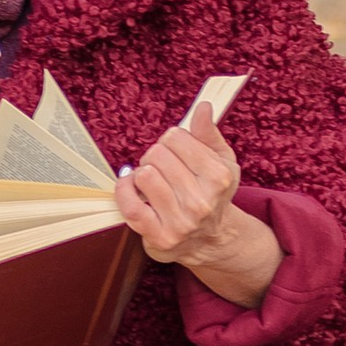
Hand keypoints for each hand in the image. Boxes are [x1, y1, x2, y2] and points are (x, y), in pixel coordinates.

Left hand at [115, 110, 282, 307]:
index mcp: (219, 177)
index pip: (176, 137)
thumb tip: (202, 107)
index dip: (171, 139)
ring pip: (144, 175)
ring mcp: (180, 222)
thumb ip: (209, 133)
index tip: (175, 150)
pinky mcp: (159, 236)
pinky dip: (124, 190)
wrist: (209, 239)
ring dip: (143, 173)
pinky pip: (130, 205)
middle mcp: (201, 202)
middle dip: (156, 155)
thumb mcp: (220, 161)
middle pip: (157, 154)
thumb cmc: (212, 193)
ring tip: (152, 180)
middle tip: (163, 167)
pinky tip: (131, 186)